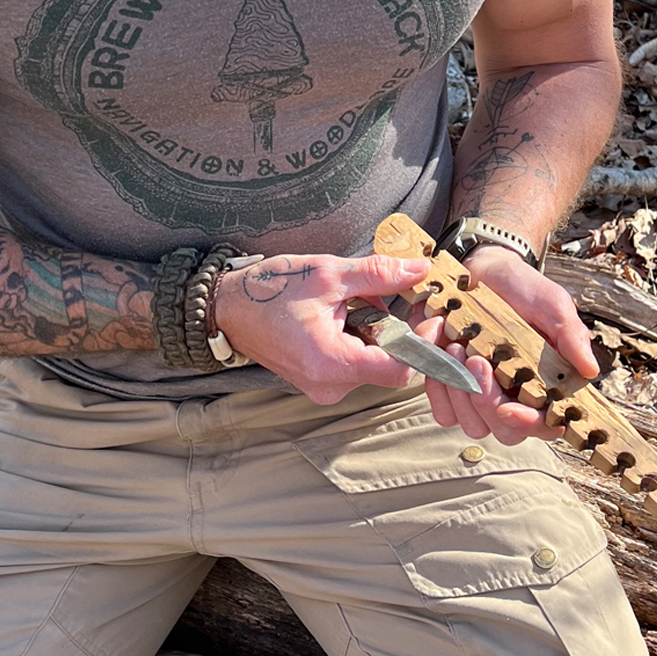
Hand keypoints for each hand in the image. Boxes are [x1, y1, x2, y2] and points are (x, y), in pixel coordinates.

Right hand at [207, 253, 433, 404]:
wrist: (225, 308)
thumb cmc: (268, 291)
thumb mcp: (327, 275)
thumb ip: (378, 275)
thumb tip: (419, 269)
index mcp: (332, 363)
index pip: (402, 369)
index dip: (425, 344)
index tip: (431, 315)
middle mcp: (329, 384)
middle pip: (389, 365)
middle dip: (393, 328)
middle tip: (380, 295)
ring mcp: (322, 386)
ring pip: (372, 361)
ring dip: (373, 330)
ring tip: (348, 300)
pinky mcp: (318, 380)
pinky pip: (353, 362)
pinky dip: (356, 337)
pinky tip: (338, 314)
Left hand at [410, 245, 598, 443]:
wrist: (480, 272)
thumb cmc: (523, 292)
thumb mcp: (552, 305)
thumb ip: (569, 335)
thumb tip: (590, 370)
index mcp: (546, 385)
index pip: (545, 425)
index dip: (529, 425)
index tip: (509, 409)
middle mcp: (515, 397)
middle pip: (504, 432)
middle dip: (487, 402)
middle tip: (477, 359)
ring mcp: (481, 396)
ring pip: (471, 424)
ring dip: (460, 391)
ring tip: (458, 346)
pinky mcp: (450, 388)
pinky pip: (442, 409)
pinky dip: (436, 382)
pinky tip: (439, 350)